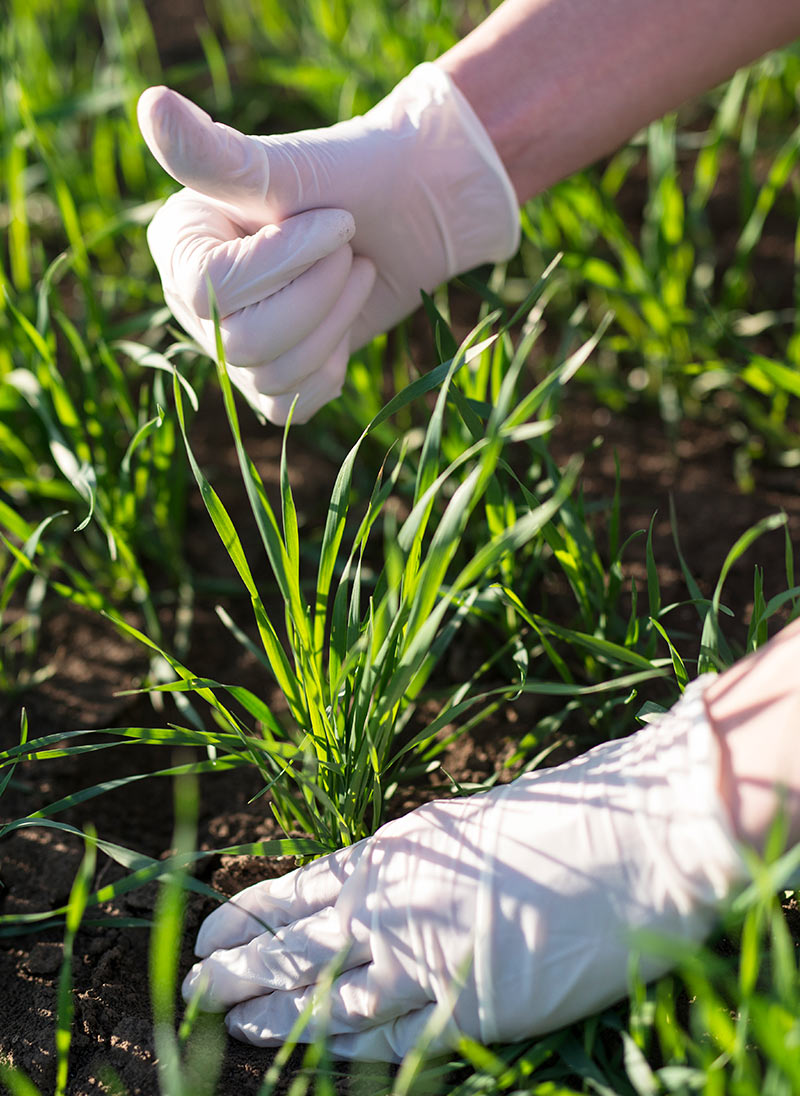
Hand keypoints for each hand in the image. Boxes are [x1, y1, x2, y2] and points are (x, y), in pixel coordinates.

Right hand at [138, 64, 519, 423]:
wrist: (416, 215)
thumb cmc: (355, 176)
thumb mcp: (291, 165)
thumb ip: (218, 154)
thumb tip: (150, 104)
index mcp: (180, 243)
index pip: (212, 288)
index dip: (285, 264)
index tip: (339, 221)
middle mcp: (191, 300)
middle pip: (240, 343)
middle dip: (318, 296)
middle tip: (350, 249)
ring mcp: (229, 345)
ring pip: (269, 376)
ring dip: (334, 324)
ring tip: (354, 272)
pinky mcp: (269, 379)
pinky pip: (288, 406)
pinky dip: (330, 369)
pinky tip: (344, 322)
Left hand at [183, 679, 745, 1061]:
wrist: (632, 840)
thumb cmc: (559, 818)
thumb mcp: (465, 826)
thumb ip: (413, 861)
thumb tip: (369, 883)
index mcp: (395, 852)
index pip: (298, 890)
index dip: (249, 914)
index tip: (209, 930)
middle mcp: (397, 904)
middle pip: (294, 948)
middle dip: (238, 970)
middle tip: (189, 989)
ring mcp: (429, 959)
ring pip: (327, 997)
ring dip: (273, 1014)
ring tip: (229, 1026)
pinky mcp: (470, 1007)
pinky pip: (392, 1038)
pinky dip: (349, 1048)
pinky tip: (315, 1057)